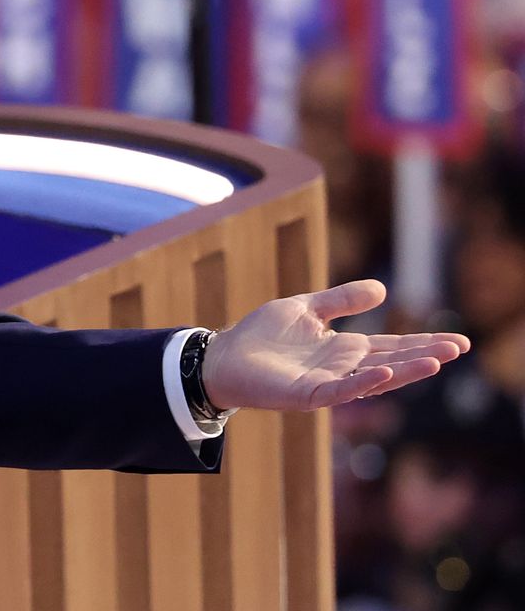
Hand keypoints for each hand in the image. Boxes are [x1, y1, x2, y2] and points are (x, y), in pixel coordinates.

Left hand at [201, 279, 469, 410]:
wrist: (224, 357)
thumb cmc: (262, 335)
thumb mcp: (307, 308)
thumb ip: (341, 300)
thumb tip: (383, 289)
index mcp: (345, 349)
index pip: (393, 346)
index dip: (424, 342)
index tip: (458, 340)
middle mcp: (343, 368)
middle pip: (393, 361)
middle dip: (426, 355)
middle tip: (460, 348)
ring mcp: (328, 383)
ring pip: (374, 378)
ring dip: (405, 370)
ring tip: (437, 362)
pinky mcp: (307, 394)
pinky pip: (341, 390)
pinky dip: (364, 382)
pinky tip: (386, 373)